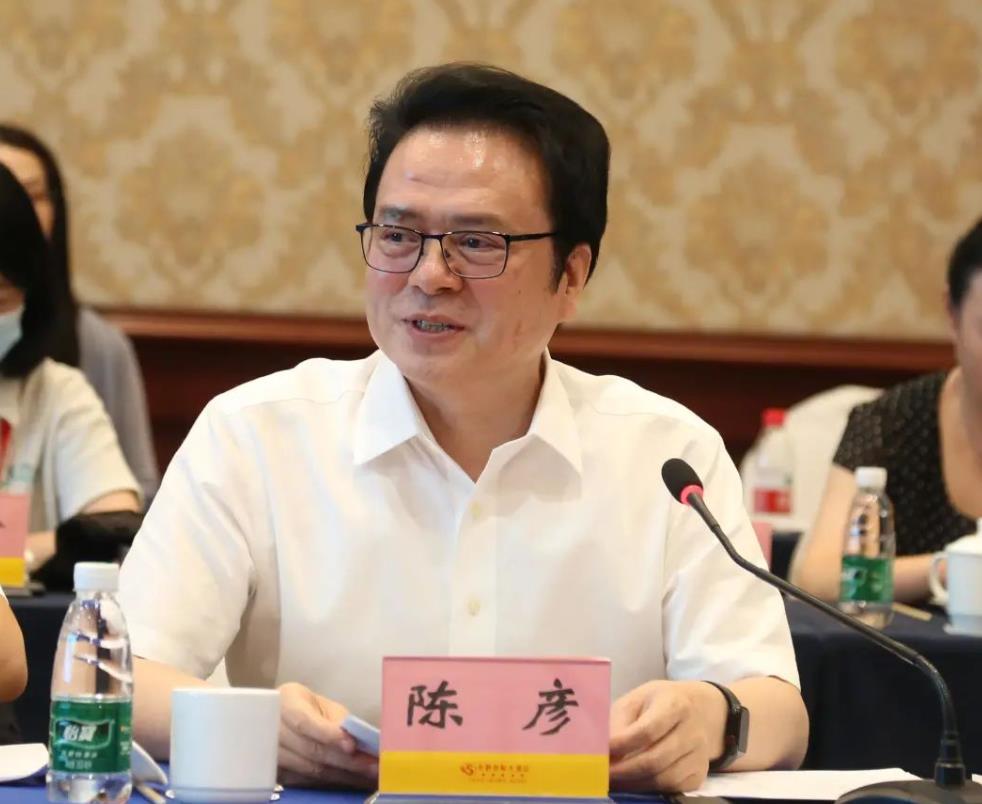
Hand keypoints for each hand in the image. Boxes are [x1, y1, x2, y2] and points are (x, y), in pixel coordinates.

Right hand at [277, 682, 377, 788]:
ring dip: (342, 775)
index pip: (305, 722)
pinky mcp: (277, 773)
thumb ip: (338, 721)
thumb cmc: (308, 708)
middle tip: (371, 766)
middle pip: (310, 750)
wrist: (283, 718)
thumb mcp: (324, 706)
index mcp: (286, 702)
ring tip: (368, 776)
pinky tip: (351, 780)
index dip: (328, 735)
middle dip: (344, 760)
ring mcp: (272, 754)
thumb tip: (357, 742)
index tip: (352, 746)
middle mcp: (273, 729)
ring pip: (309, 769)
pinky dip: (331, 782)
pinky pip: (307, 781)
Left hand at [609, 680, 724, 792]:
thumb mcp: (636, 700)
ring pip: (664, 779)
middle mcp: (692, 731)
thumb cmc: (659, 703)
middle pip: (655, 760)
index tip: (602, 753)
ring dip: (634, 784)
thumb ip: (619, 722)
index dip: (622, 745)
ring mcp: (699, 754)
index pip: (647, 731)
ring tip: (615, 781)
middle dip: (624, 771)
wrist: (699, 709)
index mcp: (674, 704)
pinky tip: (634, 782)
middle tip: (603, 775)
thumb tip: (602, 750)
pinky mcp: (700, 773)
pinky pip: (673, 788)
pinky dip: (650, 789)